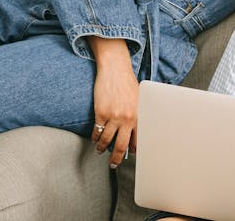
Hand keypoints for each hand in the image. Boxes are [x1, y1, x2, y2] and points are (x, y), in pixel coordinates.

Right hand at [88, 37, 138, 168]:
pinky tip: (95, 140)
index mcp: (140, 116)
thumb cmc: (128, 83)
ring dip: (103, 149)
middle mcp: (128, 119)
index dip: (134, 151)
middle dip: (117, 159)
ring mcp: (114, 117)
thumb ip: (139, 114)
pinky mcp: (101, 113)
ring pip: (107, 141)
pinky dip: (95, 138)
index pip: (138, 140)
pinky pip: (97, 131)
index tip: (131, 156)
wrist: (115, 70)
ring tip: (101, 151)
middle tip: (114, 164)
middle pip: (122, 146)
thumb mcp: (140, 100)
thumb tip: (138, 132)